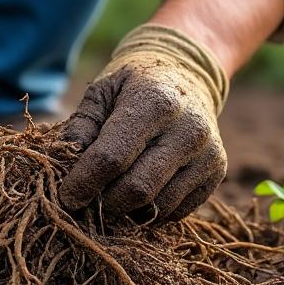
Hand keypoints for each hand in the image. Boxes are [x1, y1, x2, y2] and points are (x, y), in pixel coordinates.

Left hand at [60, 25, 228, 222]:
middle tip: (88, 198)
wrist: (187, 73)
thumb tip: (66, 164)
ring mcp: (207, 153)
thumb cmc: (135, 85)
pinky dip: (152, 211)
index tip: (66, 197)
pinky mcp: (217, 171)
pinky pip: (176, 211)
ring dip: (128, 210)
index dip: (83, 183)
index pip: (112, 158)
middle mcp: (188, 130)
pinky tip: (142, 190)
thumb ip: (82, 126)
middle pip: (136, 189)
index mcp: (155, 103)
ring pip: (157, 207)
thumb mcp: (102, 90)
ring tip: (113, 192)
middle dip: (105, 202)